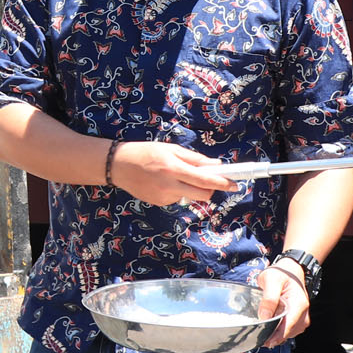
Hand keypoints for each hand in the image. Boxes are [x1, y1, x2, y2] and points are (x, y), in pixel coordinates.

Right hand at [110, 143, 237, 206]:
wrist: (118, 166)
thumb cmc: (145, 152)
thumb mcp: (170, 149)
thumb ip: (194, 158)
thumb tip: (215, 165)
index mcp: (174, 168)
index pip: (204, 180)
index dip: (222, 183)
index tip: (234, 184)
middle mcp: (170, 185)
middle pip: (202, 195)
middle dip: (211, 190)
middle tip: (210, 180)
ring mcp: (164, 197)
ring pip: (189, 196)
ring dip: (190, 188)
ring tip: (173, 174)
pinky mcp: (159, 203)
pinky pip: (177, 198)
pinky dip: (177, 191)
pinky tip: (163, 182)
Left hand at [259, 264, 310, 343]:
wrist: (291, 270)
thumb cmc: (282, 273)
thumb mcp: (271, 280)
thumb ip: (268, 299)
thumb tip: (264, 317)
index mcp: (299, 305)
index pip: (287, 327)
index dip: (274, 336)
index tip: (262, 339)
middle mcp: (303, 314)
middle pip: (287, 333)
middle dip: (272, 337)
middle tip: (258, 334)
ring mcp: (302, 318)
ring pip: (287, 334)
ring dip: (275, 335)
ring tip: (263, 328)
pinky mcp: (298, 320)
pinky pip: (288, 331)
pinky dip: (279, 331)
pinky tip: (270, 326)